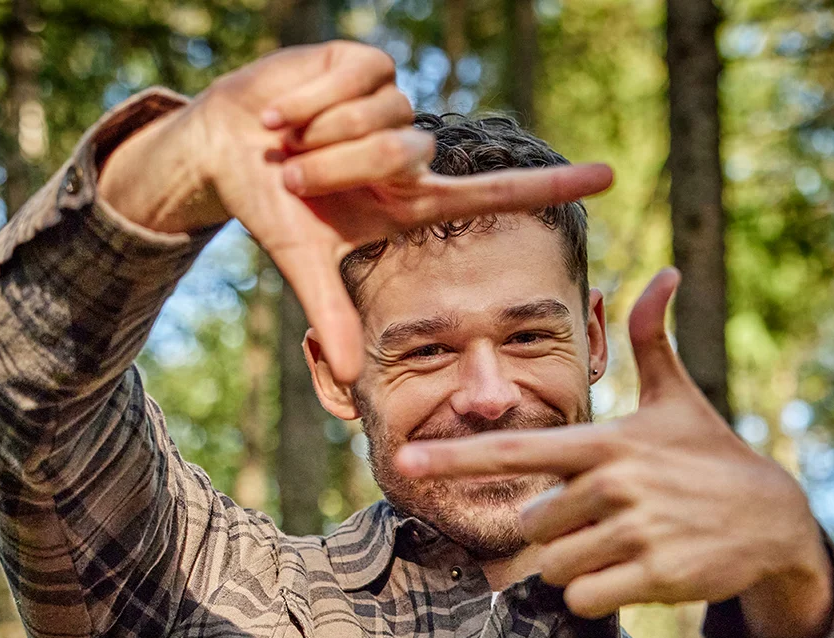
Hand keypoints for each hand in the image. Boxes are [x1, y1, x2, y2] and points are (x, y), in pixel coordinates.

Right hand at [100, 42, 612, 381]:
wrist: (224, 150)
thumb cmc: (272, 206)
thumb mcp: (304, 261)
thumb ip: (331, 314)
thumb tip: (350, 377)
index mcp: (409, 200)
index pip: (495, 192)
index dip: (551, 185)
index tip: (609, 176)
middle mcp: (411, 152)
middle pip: (406, 152)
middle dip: (340, 165)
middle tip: (296, 173)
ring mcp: (391, 104)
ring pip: (382, 116)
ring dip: (322, 134)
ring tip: (288, 141)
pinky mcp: (364, 63)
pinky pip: (357, 76)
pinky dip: (311, 97)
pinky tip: (286, 110)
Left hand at [394, 269, 833, 637]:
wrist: (775, 519)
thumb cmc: (712, 457)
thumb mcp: (679, 400)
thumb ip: (654, 341)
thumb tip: (661, 272)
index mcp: (606, 443)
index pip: (516, 451)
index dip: (456, 455)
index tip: (406, 457)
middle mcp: (614, 483)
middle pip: (534, 526)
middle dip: (560, 532)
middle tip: (609, 520)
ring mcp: (635, 530)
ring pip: (555, 567)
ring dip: (578, 565)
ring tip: (624, 544)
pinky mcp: (655, 574)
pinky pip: (585, 598)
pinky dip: (599, 594)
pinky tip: (635, 574)